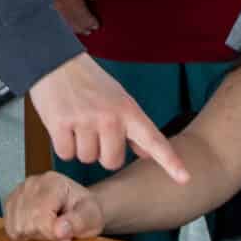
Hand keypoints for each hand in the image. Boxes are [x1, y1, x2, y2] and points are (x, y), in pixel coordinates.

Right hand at [4, 171, 104, 240]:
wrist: (80, 206)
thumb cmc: (87, 212)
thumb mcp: (92, 217)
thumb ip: (78, 222)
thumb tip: (59, 230)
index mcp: (53, 183)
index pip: (41, 217)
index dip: (52, 234)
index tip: (65, 236)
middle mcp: (33, 182)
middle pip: (26, 223)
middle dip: (43, 234)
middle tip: (58, 231)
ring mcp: (20, 190)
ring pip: (16, 226)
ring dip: (32, 234)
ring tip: (48, 227)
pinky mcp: (12, 201)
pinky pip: (9, 226)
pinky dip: (22, 232)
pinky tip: (36, 227)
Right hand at [10, 0, 98, 34]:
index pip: (77, 9)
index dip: (87, 19)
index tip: (96, 25)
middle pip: (65, 17)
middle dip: (78, 26)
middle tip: (88, 31)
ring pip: (54, 16)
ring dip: (67, 24)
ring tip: (77, 29)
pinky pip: (44, 9)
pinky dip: (54, 17)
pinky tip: (59, 20)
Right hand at [27, 55, 189, 182]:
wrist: (55, 62)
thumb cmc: (90, 83)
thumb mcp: (119, 100)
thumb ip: (134, 128)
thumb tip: (147, 154)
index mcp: (129, 110)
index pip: (153, 140)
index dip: (170, 162)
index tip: (185, 178)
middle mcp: (110, 117)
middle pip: (112, 162)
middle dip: (101, 152)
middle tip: (93, 128)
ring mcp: (85, 121)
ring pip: (87, 159)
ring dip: (80, 147)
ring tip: (77, 122)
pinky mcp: (60, 125)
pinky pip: (66, 154)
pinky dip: (63, 145)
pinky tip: (63, 125)